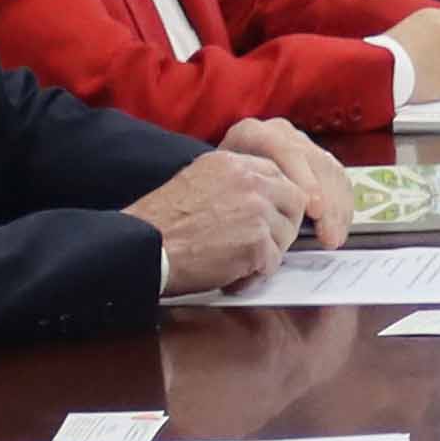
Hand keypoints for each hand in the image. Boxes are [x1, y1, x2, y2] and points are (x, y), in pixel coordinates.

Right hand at [130, 149, 295, 290]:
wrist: (145, 247)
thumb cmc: (160, 223)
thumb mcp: (195, 182)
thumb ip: (228, 184)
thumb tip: (254, 199)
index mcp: (232, 162)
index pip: (276, 174)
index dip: (275, 201)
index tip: (269, 218)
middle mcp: (250, 180)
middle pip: (294, 200)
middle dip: (282, 225)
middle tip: (263, 244)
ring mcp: (257, 210)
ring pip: (286, 234)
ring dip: (268, 253)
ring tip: (240, 264)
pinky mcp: (257, 242)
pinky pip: (273, 262)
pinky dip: (255, 275)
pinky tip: (233, 277)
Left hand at [220, 111, 356, 245]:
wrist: (217, 188)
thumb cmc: (213, 196)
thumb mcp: (219, 191)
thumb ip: (241, 200)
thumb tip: (264, 226)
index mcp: (251, 133)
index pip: (285, 150)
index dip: (303, 180)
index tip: (312, 209)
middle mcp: (280, 133)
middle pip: (313, 161)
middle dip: (326, 200)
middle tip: (327, 232)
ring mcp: (301, 144)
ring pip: (329, 171)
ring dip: (336, 208)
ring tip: (332, 238)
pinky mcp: (317, 160)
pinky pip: (337, 180)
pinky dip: (340, 207)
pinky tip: (338, 230)